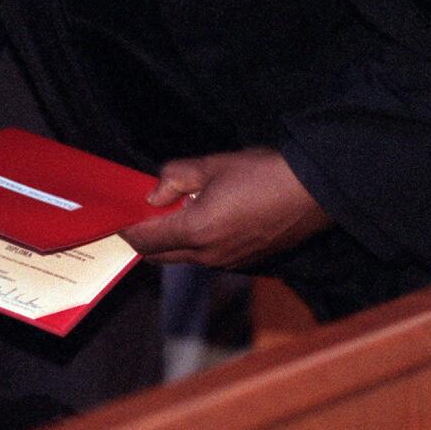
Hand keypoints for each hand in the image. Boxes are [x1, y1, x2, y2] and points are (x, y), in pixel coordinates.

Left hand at [121, 148, 332, 268]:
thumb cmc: (263, 174)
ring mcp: (228, 263)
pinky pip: (208, 258)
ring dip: (173, 241)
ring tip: (178, 210)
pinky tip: (207, 218)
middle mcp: (209, 255)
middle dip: (146, 238)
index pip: (146, 240)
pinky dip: (197, 244)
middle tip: (142, 214)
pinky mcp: (245, 264)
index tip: (117, 219)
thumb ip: (175, 179)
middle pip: (161, 256)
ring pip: (185, 258)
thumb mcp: (211, 165)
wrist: (313, 192)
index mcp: (196, 231)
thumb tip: (154, 195)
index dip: (127, 230)